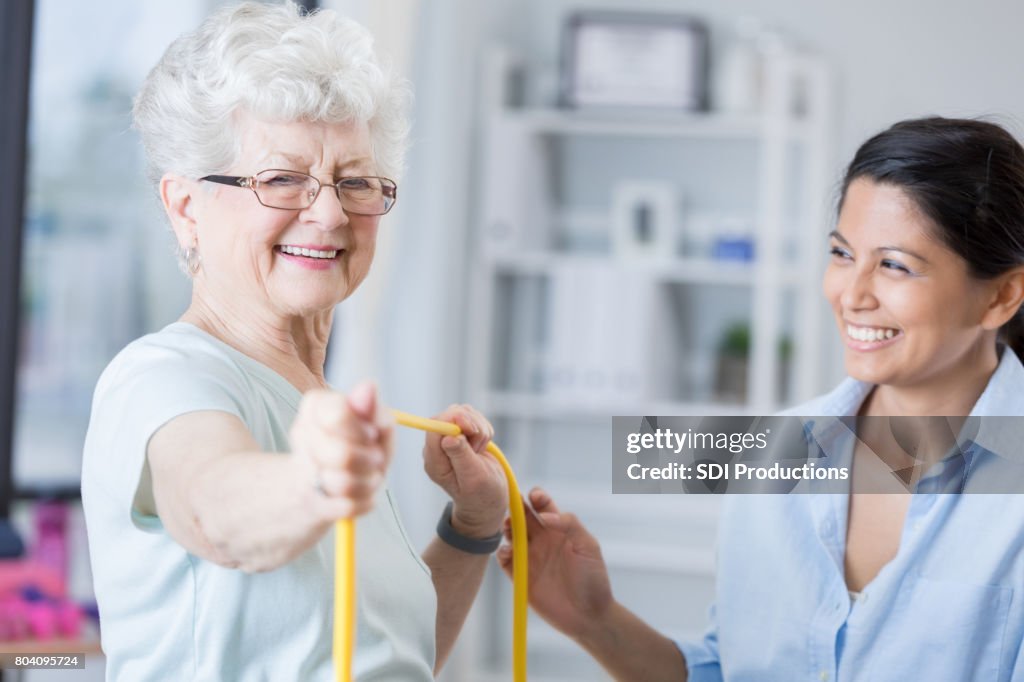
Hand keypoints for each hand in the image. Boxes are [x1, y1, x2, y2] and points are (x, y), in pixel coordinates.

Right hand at [290, 381, 393, 520]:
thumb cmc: (352, 448)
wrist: (313, 485)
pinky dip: (363, 502)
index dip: (366, 429)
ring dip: (368, 482)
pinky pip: (348, 506)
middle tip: (374, 458)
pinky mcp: (312, 506)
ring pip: (343, 483)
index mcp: (315, 406)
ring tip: (367, 476)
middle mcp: (302, 436)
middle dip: (369, 459)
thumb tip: (369, 387)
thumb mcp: (369, 426)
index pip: (339, 416)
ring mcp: (303, 472)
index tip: (372, 434)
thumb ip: (372, 410)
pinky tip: (359, 495)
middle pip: (342, 454)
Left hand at [422, 404, 506, 537]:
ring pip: (462, 412)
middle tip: (479, 445)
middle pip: (448, 415)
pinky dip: (482, 427)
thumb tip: (448, 438)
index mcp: (435, 462)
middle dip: (470, 423)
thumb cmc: (481, 494)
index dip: (453, 420)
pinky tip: (482, 445)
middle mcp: (438, 448)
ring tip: (480, 449)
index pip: (435, 427)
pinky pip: (471, 417)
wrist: (489, 498)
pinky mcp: (460, 433)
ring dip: (478, 427)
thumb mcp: (473, 478)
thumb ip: (461, 456)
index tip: (472, 429)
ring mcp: (448, 439)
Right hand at [497, 488, 613, 640]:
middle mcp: (541, 539)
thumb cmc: (593, 578)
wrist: (588, 615)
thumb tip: (543, 516)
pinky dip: (502, 552)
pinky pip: (504, 559)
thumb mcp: (587, 545)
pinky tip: (508, 552)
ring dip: (506, 528)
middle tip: (514, 509)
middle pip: (522, 516)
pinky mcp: (520, 576)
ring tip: (509, 529)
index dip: (536, 497)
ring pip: (510, 535)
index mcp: (558, 528)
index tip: (533, 496)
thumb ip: (568, 524)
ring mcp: (530, 557)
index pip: (542, 505)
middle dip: (515, 508)